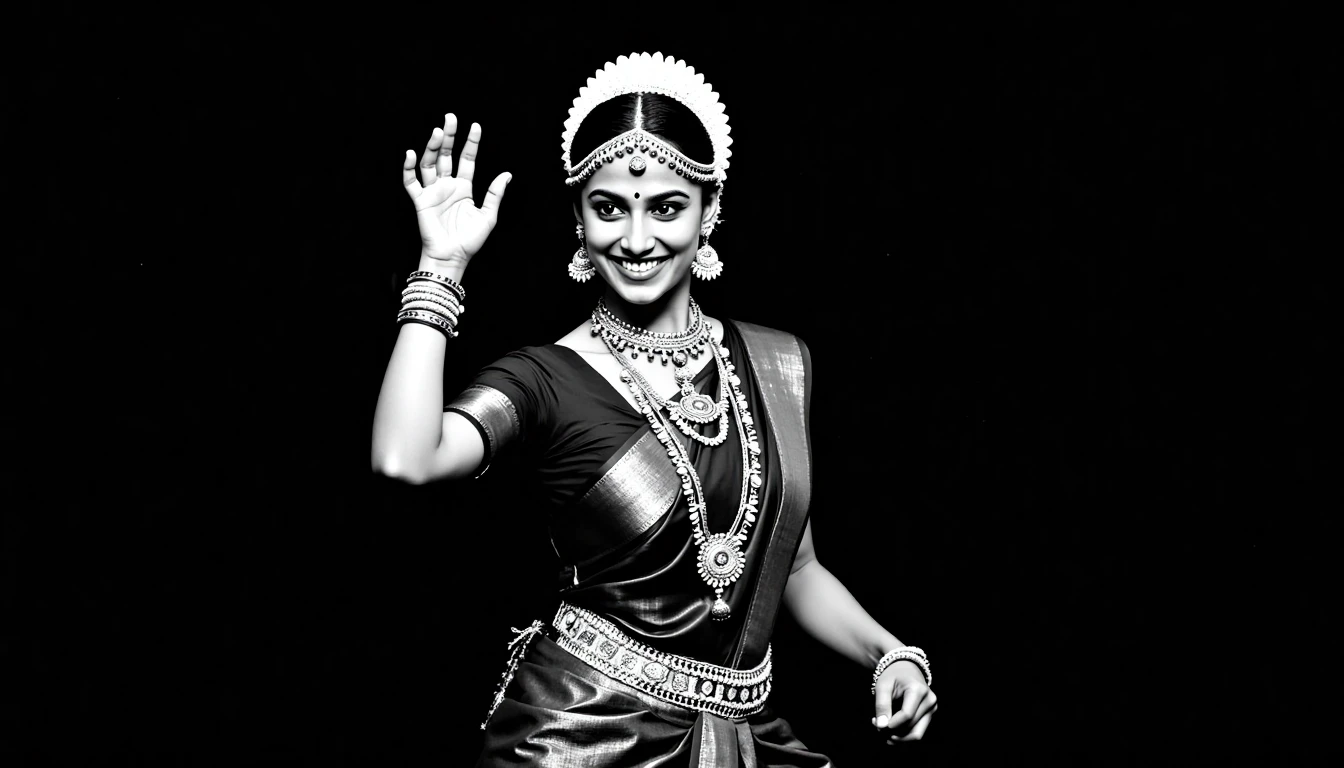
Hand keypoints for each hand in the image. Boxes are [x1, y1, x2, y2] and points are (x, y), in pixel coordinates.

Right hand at [402, 113, 510, 267]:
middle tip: (450, 117)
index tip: (475, 126)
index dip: (471, 143)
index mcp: (464, 188)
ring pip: (430, 163)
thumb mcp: (488, 216)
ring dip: (432, 147)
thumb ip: (495, 194)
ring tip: (437, 132)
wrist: (453, 257)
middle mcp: (447, 186)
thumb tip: (507, 174)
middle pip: (447, 156)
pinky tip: (411, 153)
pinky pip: (411, 182)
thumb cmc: (470, 240)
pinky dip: (408, 168)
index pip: (467, 159)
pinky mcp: (420, 201)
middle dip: (449, 137)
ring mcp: (433, 192)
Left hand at [873, 660, 936, 743]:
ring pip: (917, 734)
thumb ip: (881, 705)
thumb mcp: (883, 685)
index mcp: (918, 690)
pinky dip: (904, 735)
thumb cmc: (893, 676)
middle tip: (876, 726)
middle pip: (911, 726)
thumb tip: (882, 726)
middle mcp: (930, 700)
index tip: (876, 723)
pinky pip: (918, 732)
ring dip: (899, 737)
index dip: (891, 723)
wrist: (906, 668)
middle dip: (892, 731)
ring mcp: (932, 708)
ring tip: (883, 732)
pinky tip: (891, 732)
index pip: (907, 715)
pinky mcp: (930, 715)